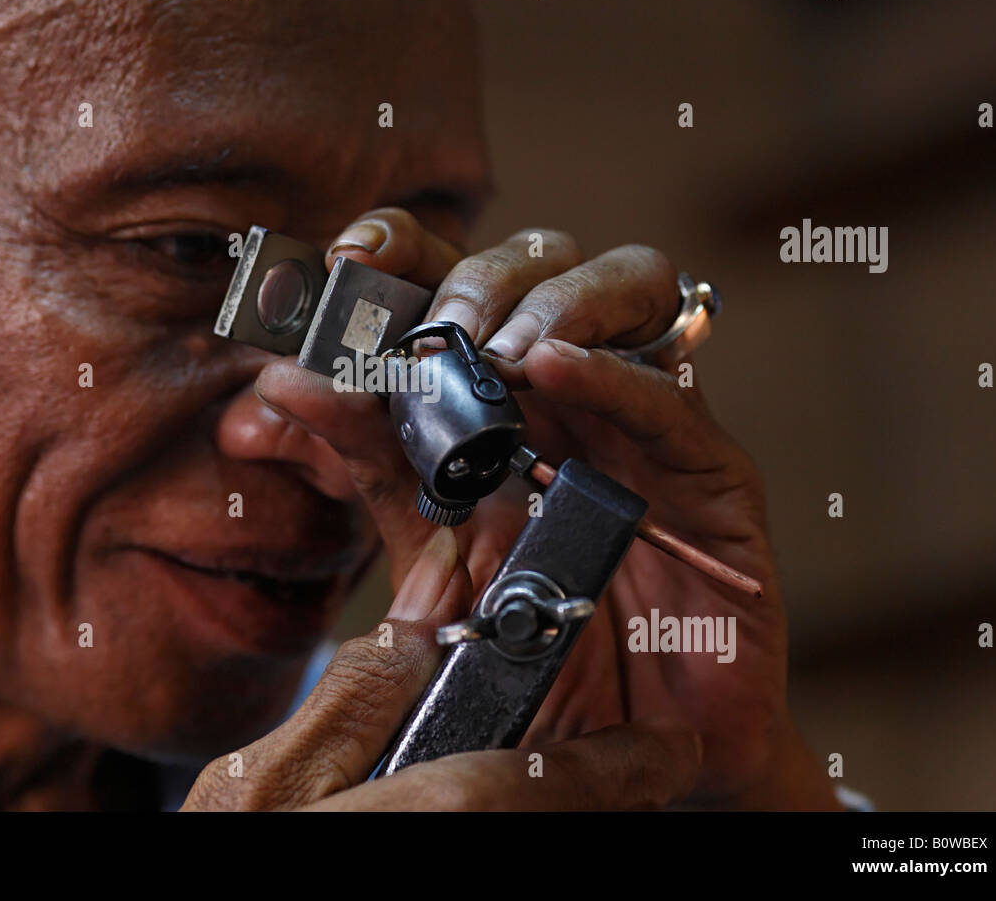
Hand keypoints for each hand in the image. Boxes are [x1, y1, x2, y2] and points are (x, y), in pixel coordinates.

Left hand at [253, 209, 838, 808]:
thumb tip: (282, 384)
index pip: (457, 277)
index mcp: (500, 391)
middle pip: (541, 262)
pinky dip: (616, 373)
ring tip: (502, 351)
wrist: (620, 747)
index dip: (407, 248)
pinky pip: (673, 397)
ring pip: (629, 286)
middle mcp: (572, 389)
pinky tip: (557, 370)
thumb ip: (371, 464)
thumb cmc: (533, 645)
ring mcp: (645, 419)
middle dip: (479, 279)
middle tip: (439, 331)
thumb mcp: (429, 549)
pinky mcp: (713, 473)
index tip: (351, 256)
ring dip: (554, 301)